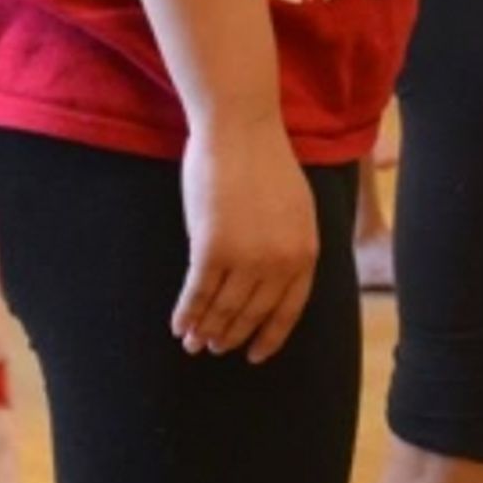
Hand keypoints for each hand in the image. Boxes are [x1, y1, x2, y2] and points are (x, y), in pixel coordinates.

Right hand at [173, 114, 318, 363]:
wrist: (239, 127)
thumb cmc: (264, 160)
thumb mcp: (296, 207)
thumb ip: (290, 244)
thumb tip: (275, 280)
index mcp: (305, 252)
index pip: (289, 310)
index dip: (269, 336)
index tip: (254, 354)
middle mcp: (280, 262)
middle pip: (252, 314)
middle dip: (231, 336)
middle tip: (214, 348)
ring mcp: (246, 258)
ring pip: (223, 309)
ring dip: (206, 329)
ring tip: (193, 342)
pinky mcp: (211, 250)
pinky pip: (197, 294)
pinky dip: (186, 313)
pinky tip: (178, 324)